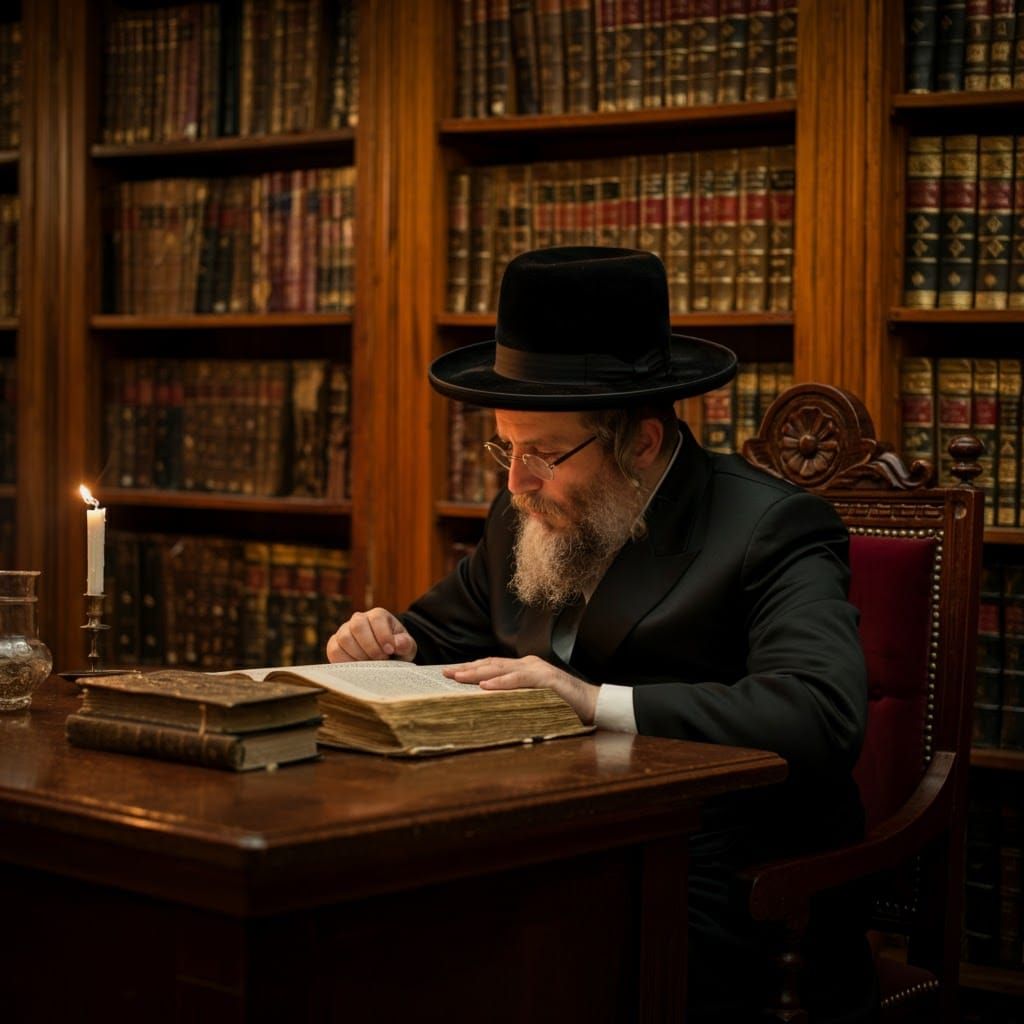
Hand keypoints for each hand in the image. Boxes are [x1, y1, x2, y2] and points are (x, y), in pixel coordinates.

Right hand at [326, 608, 417, 662]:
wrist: (385, 656)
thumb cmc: (396, 648)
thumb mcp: (406, 645)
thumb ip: (405, 644)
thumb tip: (397, 644)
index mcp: (377, 615)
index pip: (376, 619)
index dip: (383, 635)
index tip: (390, 650)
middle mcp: (358, 619)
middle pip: (358, 626)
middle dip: (370, 646)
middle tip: (380, 659)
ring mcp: (344, 631)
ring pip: (344, 638)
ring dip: (358, 655)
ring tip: (370, 664)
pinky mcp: (335, 644)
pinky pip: (334, 650)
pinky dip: (345, 661)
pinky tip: (358, 668)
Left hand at [443, 655, 598, 725]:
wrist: (593, 705)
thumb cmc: (563, 706)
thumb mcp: (533, 700)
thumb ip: (514, 697)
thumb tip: (487, 704)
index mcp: (524, 667)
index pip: (492, 665)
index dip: (471, 667)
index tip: (451, 672)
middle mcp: (528, 664)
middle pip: (491, 664)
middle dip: (467, 668)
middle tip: (445, 673)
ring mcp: (537, 669)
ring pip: (501, 668)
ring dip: (477, 672)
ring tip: (458, 677)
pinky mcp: (547, 680)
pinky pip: (519, 680)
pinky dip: (501, 682)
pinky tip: (485, 686)